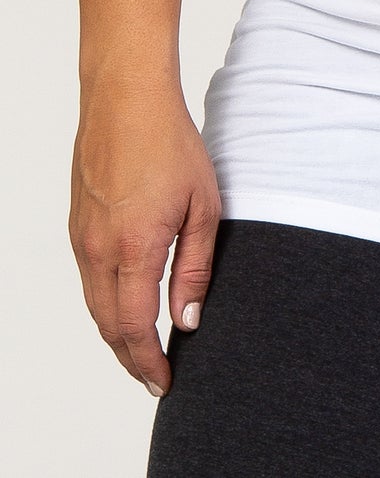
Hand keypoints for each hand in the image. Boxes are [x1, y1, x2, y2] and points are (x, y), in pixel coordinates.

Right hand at [69, 75, 222, 397]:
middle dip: (131, 357)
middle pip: (108, 325)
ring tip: (144, 348)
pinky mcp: (77, 225)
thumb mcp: (202, 206)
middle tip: (156, 375)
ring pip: (95, 304)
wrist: (126, 98)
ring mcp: (82, 237)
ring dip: (116, 332)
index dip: (148, 362)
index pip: (134, 328)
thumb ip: (195, 267)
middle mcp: (98, 249)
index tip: (164, 382)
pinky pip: (89, 278)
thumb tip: (187, 319)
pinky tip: (126, 304)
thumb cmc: (170, 144)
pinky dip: (106, 303)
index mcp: (133, 248)